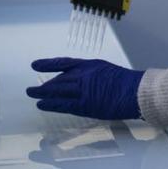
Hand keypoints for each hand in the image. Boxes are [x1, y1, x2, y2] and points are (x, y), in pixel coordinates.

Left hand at [26, 57, 143, 119]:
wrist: (135, 91)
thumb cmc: (127, 83)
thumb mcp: (108, 71)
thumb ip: (94, 76)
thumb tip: (87, 83)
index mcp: (89, 65)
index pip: (64, 63)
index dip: (48, 64)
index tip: (35, 65)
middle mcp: (83, 75)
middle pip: (58, 79)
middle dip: (45, 84)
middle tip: (32, 88)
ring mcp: (83, 90)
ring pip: (57, 91)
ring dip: (43, 93)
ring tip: (32, 94)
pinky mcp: (84, 104)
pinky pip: (63, 104)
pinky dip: (51, 104)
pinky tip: (41, 105)